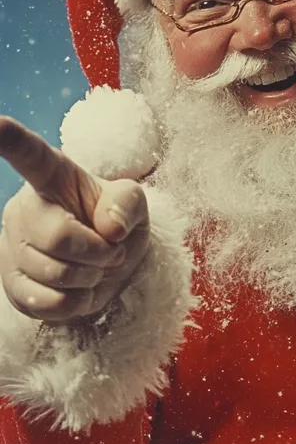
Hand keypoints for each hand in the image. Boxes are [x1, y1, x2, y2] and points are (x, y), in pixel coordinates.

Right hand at [0, 117, 149, 322]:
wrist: (110, 267)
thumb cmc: (116, 224)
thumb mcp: (134, 205)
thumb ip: (128, 203)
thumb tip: (110, 228)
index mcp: (52, 176)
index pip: (29, 154)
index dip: (10, 138)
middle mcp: (25, 208)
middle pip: (56, 237)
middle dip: (98, 253)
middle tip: (112, 252)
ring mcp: (13, 247)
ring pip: (52, 274)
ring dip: (90, 279)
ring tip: (95, 269)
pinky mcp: (13, 285)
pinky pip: (45, 303)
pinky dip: (75, 304)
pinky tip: (79, 290)